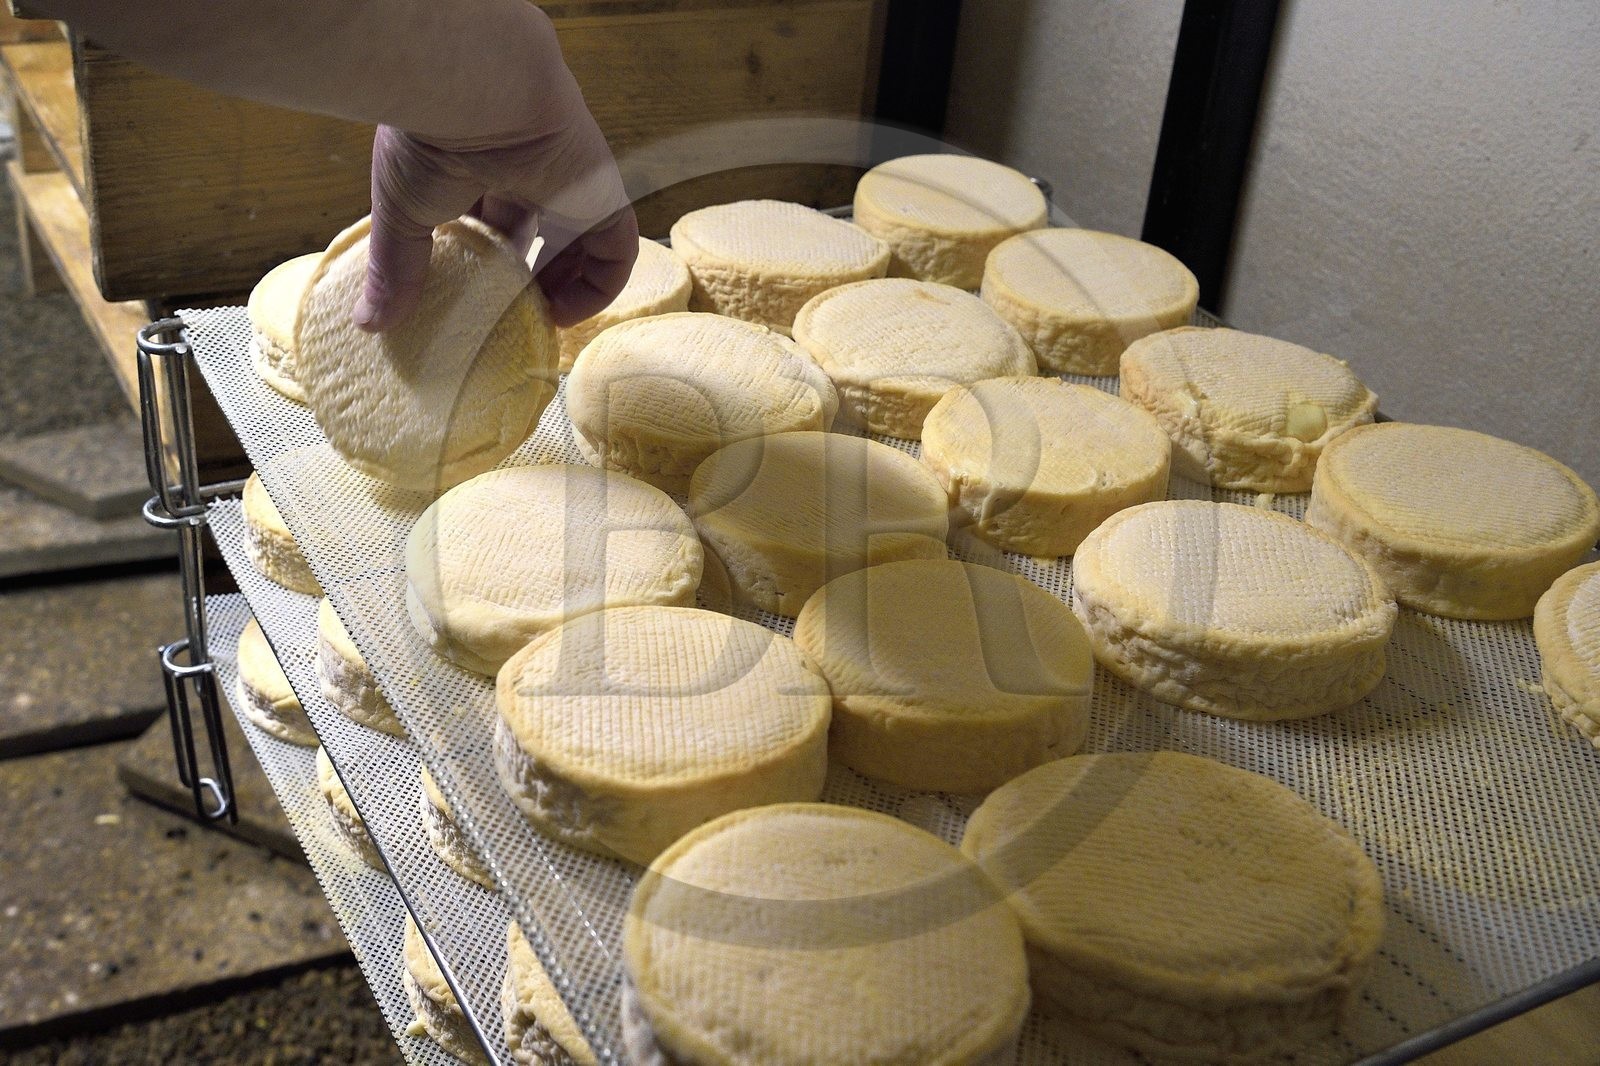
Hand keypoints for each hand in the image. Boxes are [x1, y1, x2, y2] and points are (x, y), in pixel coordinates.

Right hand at [356, 96, 637, 331]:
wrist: (476, 91)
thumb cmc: (429, 137)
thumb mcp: (402, 210)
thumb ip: (394, 268)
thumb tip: (369, 322)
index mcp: (477, 165)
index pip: (488, 218)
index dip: (485, 262)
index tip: (471, 299)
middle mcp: (527, 172)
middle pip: (536, 234)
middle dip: (526, 279)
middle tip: (507, 316)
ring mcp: (569, 184)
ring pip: (580, 245)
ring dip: (565, 288)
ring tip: (537, 322)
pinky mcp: (603, 197)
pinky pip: (615, 253)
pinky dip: (597, 290)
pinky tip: (563, 314)